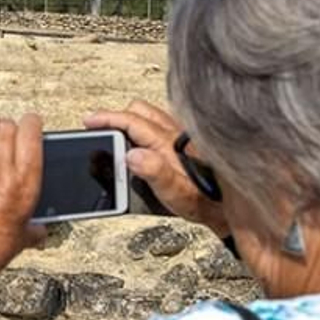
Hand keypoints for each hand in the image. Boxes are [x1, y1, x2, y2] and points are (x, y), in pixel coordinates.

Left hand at [0, 98, 44, 277]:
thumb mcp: (23, 237)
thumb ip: (36, 227)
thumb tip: (44, 229)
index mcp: (24, 183)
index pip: (32, 135)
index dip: (31, 124)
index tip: (29, 124)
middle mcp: (0, 171)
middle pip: (7, 127)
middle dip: (8, 126)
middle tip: (4, 133)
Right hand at [84, 101, 229, 236]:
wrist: (229, 208)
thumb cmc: (205, 203)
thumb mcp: (177, 195)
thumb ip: (155, 173)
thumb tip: (132, 154)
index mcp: (169, 144)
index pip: (132, 121)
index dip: (107, 118)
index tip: (89, 121)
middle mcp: (176, 135)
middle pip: (140, 111)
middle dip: (117, 117)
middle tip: (100, 129)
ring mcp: (182, 136)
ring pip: (151, 115)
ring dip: (132, 120)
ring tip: (117, 134)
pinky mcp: (188, 142)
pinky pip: (162, 124)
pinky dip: (147, 126)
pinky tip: (143, 142)